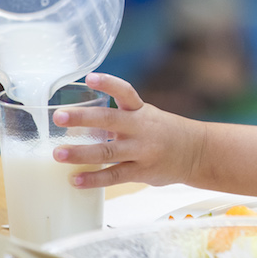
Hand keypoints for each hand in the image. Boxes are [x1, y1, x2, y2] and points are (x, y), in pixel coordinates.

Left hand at [52, 73, 206, 188]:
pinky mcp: (143, 172)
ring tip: (58, 154)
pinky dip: (94, 179)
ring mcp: (142, 150)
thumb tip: (79, 124)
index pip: (125, 92)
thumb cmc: (166, 133)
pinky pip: (115, 176)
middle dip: (82, 118)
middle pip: (109, 120)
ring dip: (81, 153)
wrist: (198, 152)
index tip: (90, 77)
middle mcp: (141, 128)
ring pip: (108, 152)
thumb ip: (119, 119)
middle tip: (59, 116)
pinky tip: (75, 180)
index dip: (108, 84)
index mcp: (141, 111)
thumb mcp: (148, 117)